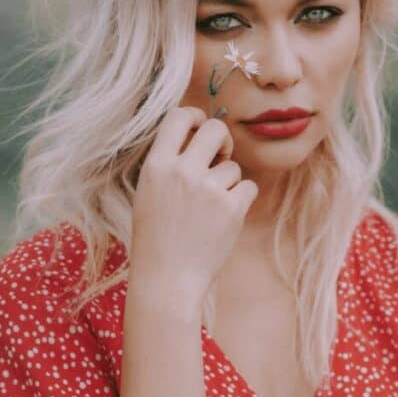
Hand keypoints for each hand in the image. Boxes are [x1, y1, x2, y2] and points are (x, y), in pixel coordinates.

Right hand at [130, 106, 257, 308]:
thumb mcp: (149, 192)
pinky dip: (241, 201)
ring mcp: (208, 189)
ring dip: (228, 183)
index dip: (195, 118)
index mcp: (156, 165)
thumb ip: (170, 163)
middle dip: (223, 141)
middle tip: (220, 159)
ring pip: (233, 167)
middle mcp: (181, 172)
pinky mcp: (231, 208)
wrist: (167, 279)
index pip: (179, 116)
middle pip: (216, 129)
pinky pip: (248, 188)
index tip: (200, 131)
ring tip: (210, 211)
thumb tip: (198, 133)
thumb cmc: (157, 238)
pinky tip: (223, 220)